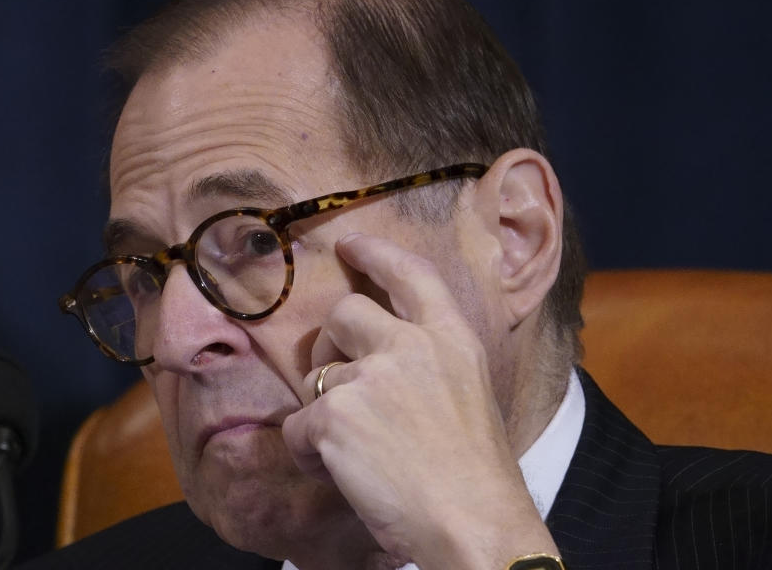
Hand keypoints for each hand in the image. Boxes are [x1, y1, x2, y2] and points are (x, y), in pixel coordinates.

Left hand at [281, 233, 557, 568]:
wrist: (475, 525)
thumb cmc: (474, 475)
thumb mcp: (469, 394)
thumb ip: (428, 363)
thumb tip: (375, 357)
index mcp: (451, 339)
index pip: (409, 274)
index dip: (376, 254)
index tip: (351, 245)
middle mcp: (410, 346)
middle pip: (343, 313)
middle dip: (331, 344)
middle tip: (337, 382)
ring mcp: (370, 378)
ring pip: (316, 376)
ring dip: (325, 412)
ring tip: (357, 453)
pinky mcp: (335, 416)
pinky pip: (297, 426)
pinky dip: (309, 452)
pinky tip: (343, 474)